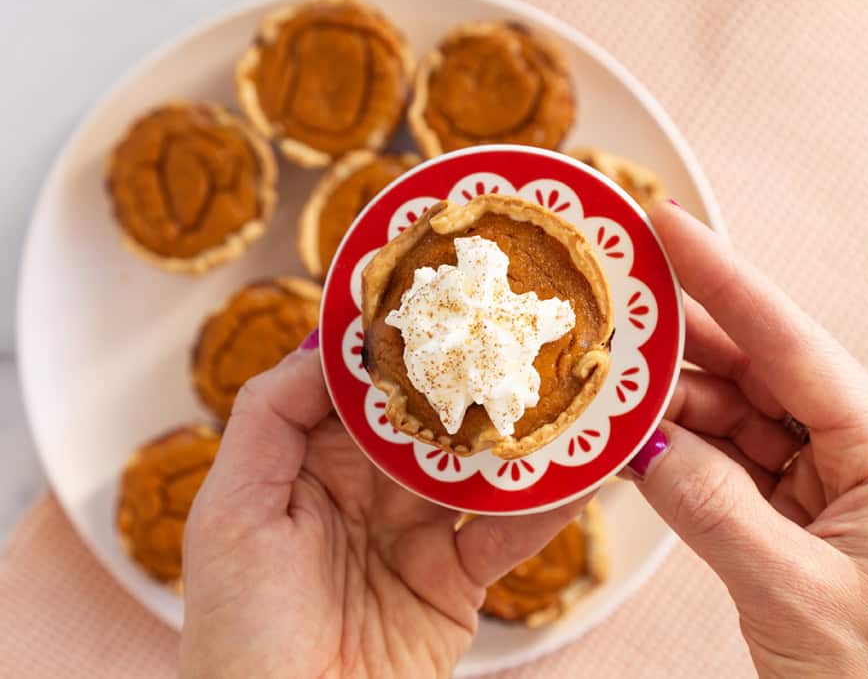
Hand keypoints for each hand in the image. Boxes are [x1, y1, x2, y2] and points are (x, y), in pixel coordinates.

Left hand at [180, 340, 587, 677]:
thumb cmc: (242, 629)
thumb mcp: (231, 511)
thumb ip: (270, 416)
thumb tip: (329, 340)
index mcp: (308, 464)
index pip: (360, 388)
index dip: (397, 344)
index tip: (441, 295)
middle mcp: (365, 489)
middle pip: (427, 420)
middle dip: (470, 377)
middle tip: (522, 326)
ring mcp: (415, 533)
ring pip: (475, 468)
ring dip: (519, 435)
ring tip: (568, 388)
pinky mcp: (457, 581)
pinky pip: (506, 533)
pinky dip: (545, 506)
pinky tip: (580, 472)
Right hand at [628, 203, 867, 676]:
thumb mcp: (794, 593)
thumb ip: (711, 508)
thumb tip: (642, 442)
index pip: (795, 347)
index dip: (727, 280)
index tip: (670, 228)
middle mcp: (862, 459)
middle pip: (761, 376)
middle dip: (685, 341)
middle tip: (614, 305)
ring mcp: (828, 493)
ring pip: (737, 423)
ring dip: (672, 406)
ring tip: (606, 386)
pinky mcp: (797, 526)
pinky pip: (729, 471)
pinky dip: (680, 458)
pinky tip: (635, 444)